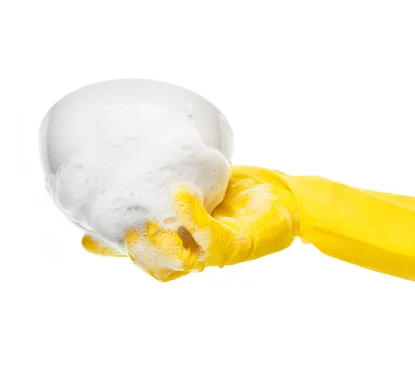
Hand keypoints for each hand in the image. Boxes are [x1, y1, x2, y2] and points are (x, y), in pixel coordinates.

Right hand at [83, 166, 297, 281]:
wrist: (287, 197)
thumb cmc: (245, 192)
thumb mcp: (205, 185)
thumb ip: (177, 182)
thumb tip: (149, 164)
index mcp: (185, 240)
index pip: (143, 252)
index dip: (113, 249)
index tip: (86, 237)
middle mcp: (197, 252)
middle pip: (153, 265)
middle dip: (130, 249)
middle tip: (117, 223)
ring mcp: (215, 252)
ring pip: (174, 262)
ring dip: (155, 242)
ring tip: (143, 217)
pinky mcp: (235, 243)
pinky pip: (207, 235)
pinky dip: (191, 216)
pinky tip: (182, 194)